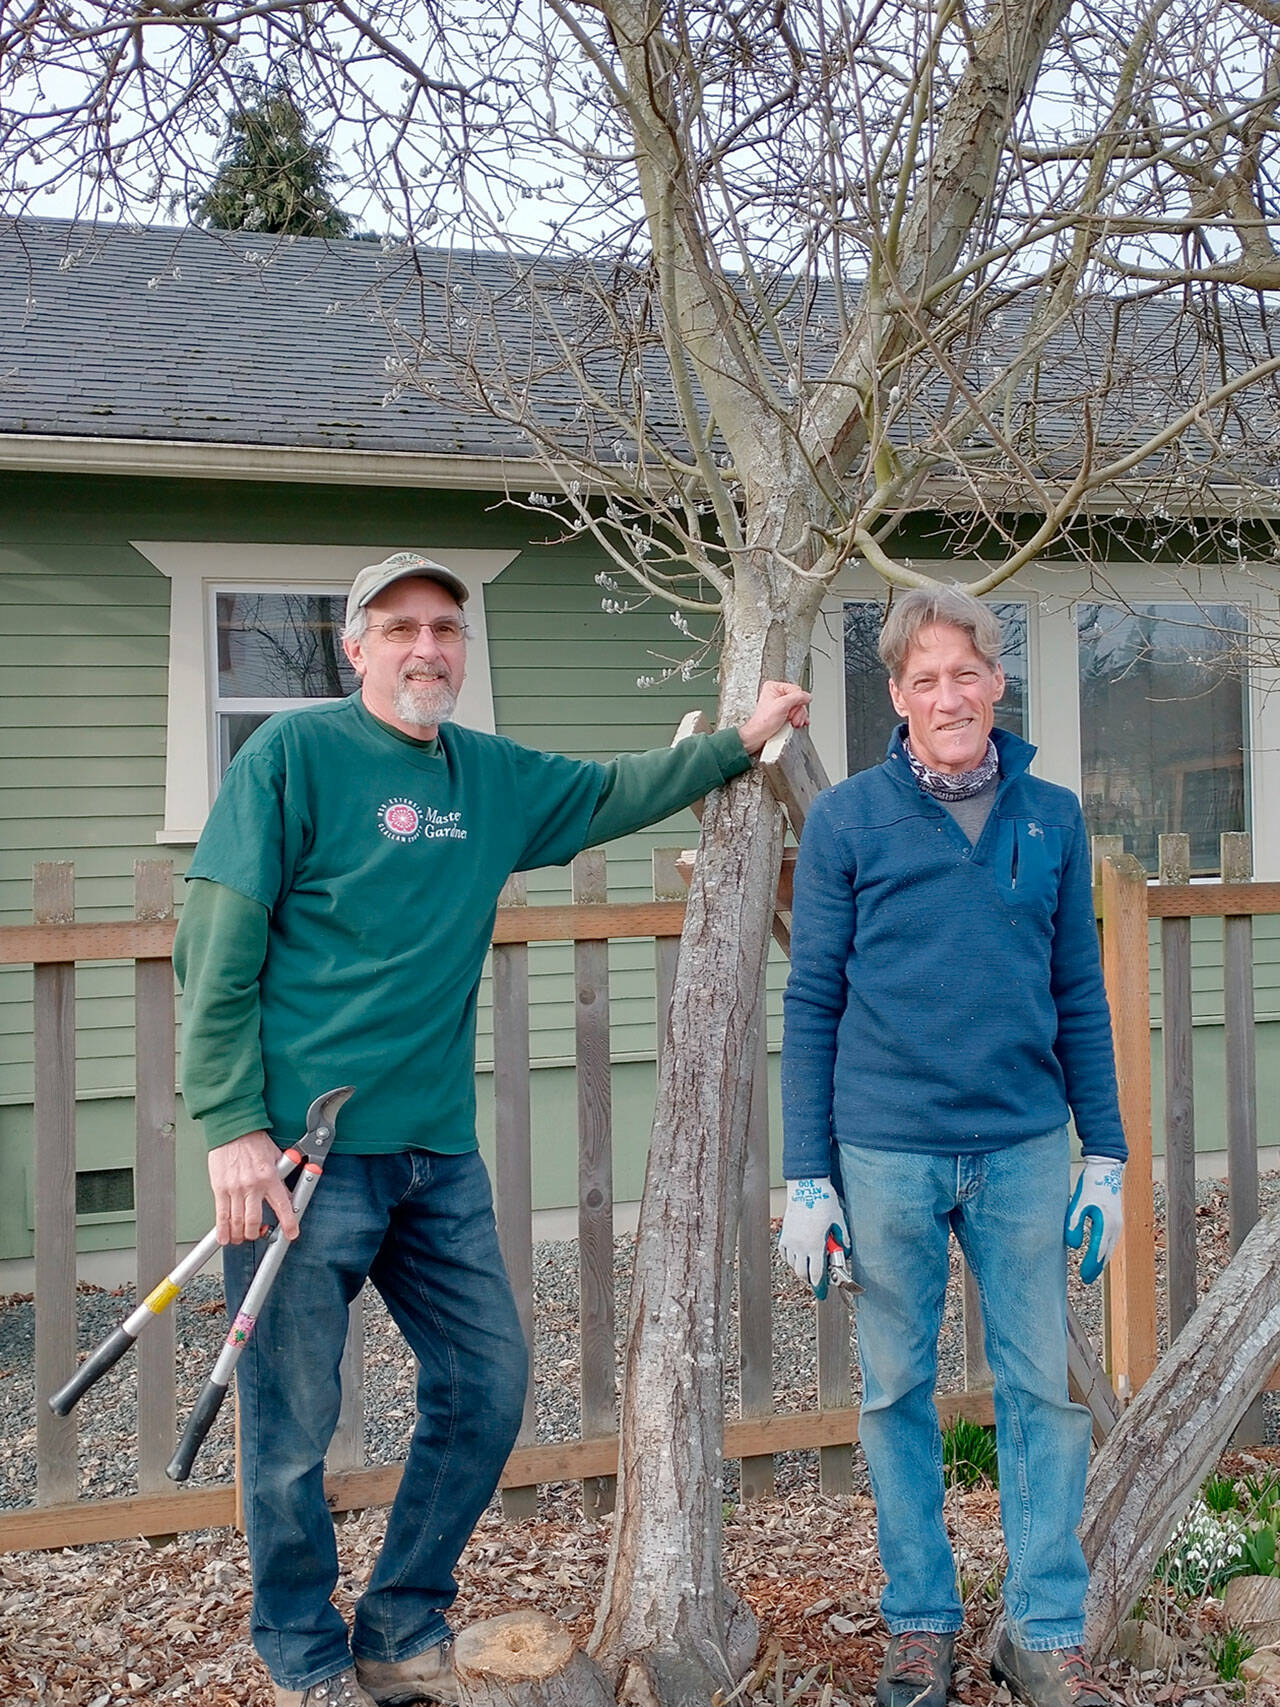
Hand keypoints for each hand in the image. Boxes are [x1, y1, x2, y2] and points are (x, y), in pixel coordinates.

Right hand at [208, 1131, 299, 1245]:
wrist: (233, 1129)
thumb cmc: (253, 1140)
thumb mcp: (276, 1157)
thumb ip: (283, 1177)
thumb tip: (290, 1194)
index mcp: (269, 1177)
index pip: (282, 1205)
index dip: (288, 1223)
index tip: (291, 1234)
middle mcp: (252, 1185)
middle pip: (254, 1220)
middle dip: (255, 1233)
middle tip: (255, 1235)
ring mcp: (235, 1188)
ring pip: (237, 1221)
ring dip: (239, 1234)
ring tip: (240, 1237)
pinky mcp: (220, 1188)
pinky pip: (221, 1214)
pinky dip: (222, 1229)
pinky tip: (224, 1237)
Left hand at [737, 681, 811, 756]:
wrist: (758, 737)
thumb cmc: (763, 722)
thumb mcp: (782, 706)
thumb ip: (797, 698)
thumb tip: (807, 696)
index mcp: (774, 687)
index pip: (796, 690)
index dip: (797, 702)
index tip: (791, 711)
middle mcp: (778, 694)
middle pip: (799, 700)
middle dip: (798, 712)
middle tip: (791, 719)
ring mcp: (781, 705)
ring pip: (799, 708)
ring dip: (799, 717)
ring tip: (792, 723)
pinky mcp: (784, 714)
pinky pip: (797, 714)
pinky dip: (799, 720)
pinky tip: (795, 724)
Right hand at [779, 1177, 848, 1298]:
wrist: (806, 1185)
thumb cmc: (824, 1202)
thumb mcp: (840, 1221)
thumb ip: (843, 1240)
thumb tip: (845, 1251)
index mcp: (815, 1245)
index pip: (817, 1275)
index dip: (820, 1287)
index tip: (822, 1294)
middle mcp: (800, 1246)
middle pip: (803, 1274)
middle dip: (811, 1281)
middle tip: (818, 1282)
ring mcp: (790, 1240)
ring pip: (793, 1265)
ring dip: (802, 1269)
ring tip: (810, 1267)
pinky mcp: (784, 1233)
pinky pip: (785, 1253)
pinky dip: (791, 1259)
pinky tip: (798, 1256)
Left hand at [1064, 1156, 1124, 1282]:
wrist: (1106, 1167)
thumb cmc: (1091, 1184)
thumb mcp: (1078, 1203)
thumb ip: (1074, 1224)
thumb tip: (1074, 1246)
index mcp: (1106, 1224)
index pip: (1097, 1251)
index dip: (1090, 1266)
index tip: (1082, 1278)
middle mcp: (1115, 1226)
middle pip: (1105, 1253)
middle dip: (1096, 1267)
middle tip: (1086, 1279)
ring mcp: (1117, 1222)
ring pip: (1109, 1247)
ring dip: (1101, 1260)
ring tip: (1091, 1270)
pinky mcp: (1116, 1218)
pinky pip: (1111, 1240)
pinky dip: (1104, 1250)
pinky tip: (1098, 1252)